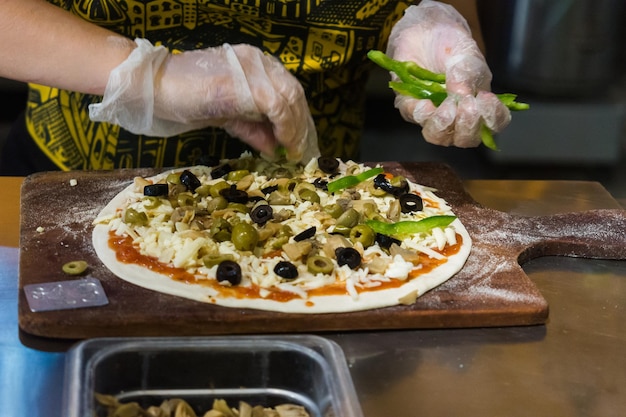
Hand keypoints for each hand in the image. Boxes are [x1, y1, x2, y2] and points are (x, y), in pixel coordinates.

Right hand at [89, 39, 318, 161]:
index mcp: (255, 64)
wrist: (157, 88)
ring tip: (292, 153)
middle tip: (300, 153)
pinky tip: (281, 145)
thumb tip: (274, 149)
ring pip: (290, 98)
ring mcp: (252, 67)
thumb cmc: (187, 100)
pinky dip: (284, 128)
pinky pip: (276, 106)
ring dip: (295, 130)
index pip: (288, 89)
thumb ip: (253, 128)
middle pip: (294, 93)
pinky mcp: (245, 82)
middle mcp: (258, 61)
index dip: (298, 118)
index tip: (299, 143)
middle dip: (301, 126)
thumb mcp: (229, 116)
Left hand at [386, 1, 509, 146]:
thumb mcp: (466, 55)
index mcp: (479, 104)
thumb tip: (462, 97)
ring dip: (444, 124)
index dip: (494, 119)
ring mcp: (433, 115)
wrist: (424, 31)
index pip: (494, 123)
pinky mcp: (410, 107)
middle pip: (466, 140)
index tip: (486, 100)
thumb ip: (466, 75)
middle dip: (468, 127)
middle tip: (467, 106)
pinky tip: (426, 102)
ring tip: (448, 106)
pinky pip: (415, 119)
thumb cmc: (452, 45)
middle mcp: (457, 116)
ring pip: (439, 137)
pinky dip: (422, 113)